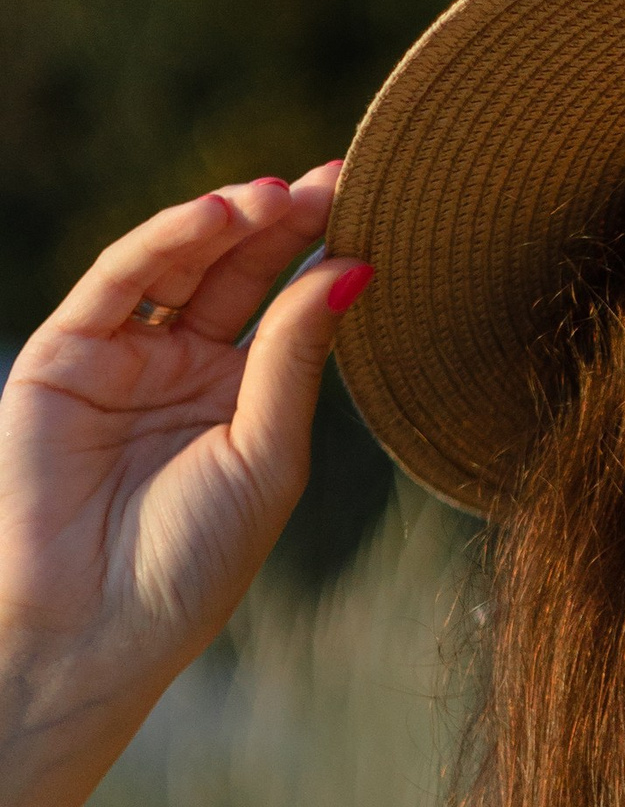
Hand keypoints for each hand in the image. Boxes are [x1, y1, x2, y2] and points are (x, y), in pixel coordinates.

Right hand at [0, 167, 366, 755]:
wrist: (96, 627)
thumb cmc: (191, 562)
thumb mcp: (266, 454)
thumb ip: (296, 360)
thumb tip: (355, 270)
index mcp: (238, 398)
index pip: (284, 306)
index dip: (323, 254)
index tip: (376, 207)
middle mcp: (180, 368)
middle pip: (237, 273)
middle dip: (285, 222)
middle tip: (339, 179)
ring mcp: (121, 356)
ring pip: (179, 265)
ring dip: (229, 220)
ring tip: (283, 193)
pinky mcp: (64, 354)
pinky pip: (116, 281)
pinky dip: (163, 239)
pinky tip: (216, 215)